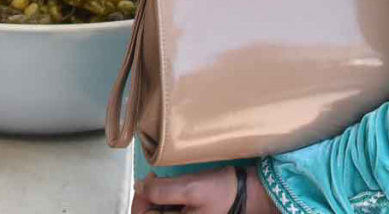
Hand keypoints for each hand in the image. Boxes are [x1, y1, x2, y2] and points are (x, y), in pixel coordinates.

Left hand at [131, 168, 272, 213]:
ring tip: (160, 181)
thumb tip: (139, 187)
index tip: (147, 181)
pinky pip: (169, 211)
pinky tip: (169, 187)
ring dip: (154, 198)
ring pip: (159, 213)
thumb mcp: (190, 188)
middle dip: (146, 198)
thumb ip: (162, 191)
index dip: (139, 200)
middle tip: (154, 178)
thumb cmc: (221, 192)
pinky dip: (164, 200)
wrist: (249, 193)